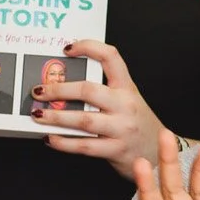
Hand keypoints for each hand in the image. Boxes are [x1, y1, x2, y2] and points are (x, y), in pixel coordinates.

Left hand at [35, 40, 166, 178]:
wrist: (161, 152)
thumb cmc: (138, 125)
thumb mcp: (128, 101)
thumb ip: (104, 92)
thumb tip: (63, 87)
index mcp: (127, 88)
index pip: (110, 57)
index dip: (89, 48)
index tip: (67, 49)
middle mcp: (125, 105)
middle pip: (88, 90)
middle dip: (58, 90)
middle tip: (39, 91)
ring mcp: (122, 128)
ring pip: (83, 120)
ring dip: (56, 117)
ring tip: (38, 115)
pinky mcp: (116, 150)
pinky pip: (84, 146)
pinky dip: (63, 142)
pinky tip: (51, 139)